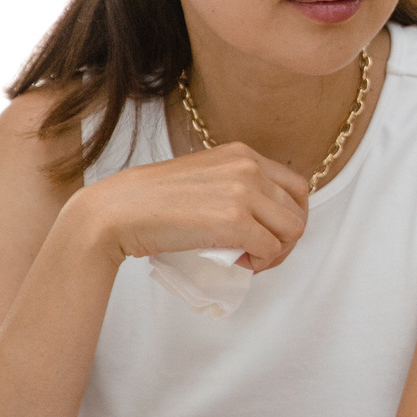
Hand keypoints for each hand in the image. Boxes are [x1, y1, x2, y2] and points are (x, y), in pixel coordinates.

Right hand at [64, 141, 312, 274]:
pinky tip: (240, 263)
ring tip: (249, 260)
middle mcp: (248, 167)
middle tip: (260, 255)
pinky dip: (260, 263)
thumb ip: (235, 185)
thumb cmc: (154, 201)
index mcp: (243, 154)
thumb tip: (263, 216)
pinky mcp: (233, 221)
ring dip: (275, 253)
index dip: (290, 217)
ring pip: (291, 232)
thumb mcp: (204, 176)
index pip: (297, 187)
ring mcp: (243, 192)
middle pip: (298, 212)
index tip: (271, 234)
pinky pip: (270, 249)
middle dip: (285, 240)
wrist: (118, 211)